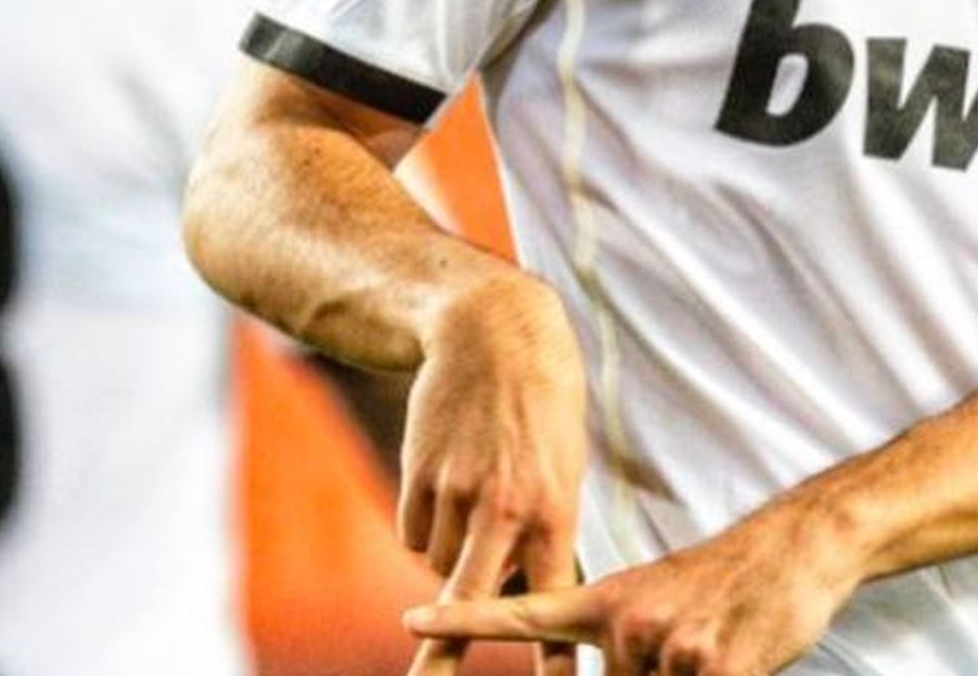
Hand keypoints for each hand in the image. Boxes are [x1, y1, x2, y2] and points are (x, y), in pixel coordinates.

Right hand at [402, 277, 588, 675]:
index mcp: (553, 510)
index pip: (549, 600)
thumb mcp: (565, 468)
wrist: (493, 333)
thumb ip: (545, 531)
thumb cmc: (545, 406)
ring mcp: (455, 492)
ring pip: (438, 567)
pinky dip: (426, 527)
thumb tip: (521, 593)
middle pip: (468, 602)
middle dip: (445, 657)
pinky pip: (412, 536)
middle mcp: (502, 508)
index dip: (552, 658)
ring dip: (452, 556)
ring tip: (478, 499)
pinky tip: (447, 484)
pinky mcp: (418, 476)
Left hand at [404, 501, 864, 675]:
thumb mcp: (654, 599)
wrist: (794, 547)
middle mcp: (625, 621)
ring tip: (716, 645)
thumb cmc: (722, 584)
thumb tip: (599, 674)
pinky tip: (735, 655)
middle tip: (689, 643)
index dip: (465, 621)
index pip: (520, 612)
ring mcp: (665, 646)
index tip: (412, 623)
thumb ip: (614, 638)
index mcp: (605, 600)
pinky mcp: (710, 668)